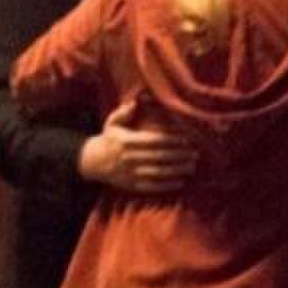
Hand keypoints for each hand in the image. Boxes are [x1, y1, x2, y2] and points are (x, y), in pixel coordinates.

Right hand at [77, 98, 197, 193]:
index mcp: (126, 141)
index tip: (186, 140)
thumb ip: (124, 112)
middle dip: (179, 155)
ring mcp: (130, 173)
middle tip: (195, 154)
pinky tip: (180, 181)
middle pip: (159, 157)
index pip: (154, 141)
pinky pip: (152, 186)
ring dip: (177, 170)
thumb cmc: (108, 139)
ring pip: (158, 172)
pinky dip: (167, 185)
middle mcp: (128, 158)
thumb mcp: (112, 123)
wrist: (92, 162)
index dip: (171, 141)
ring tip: (191, 166)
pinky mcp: (131, 185)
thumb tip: (136, 101)